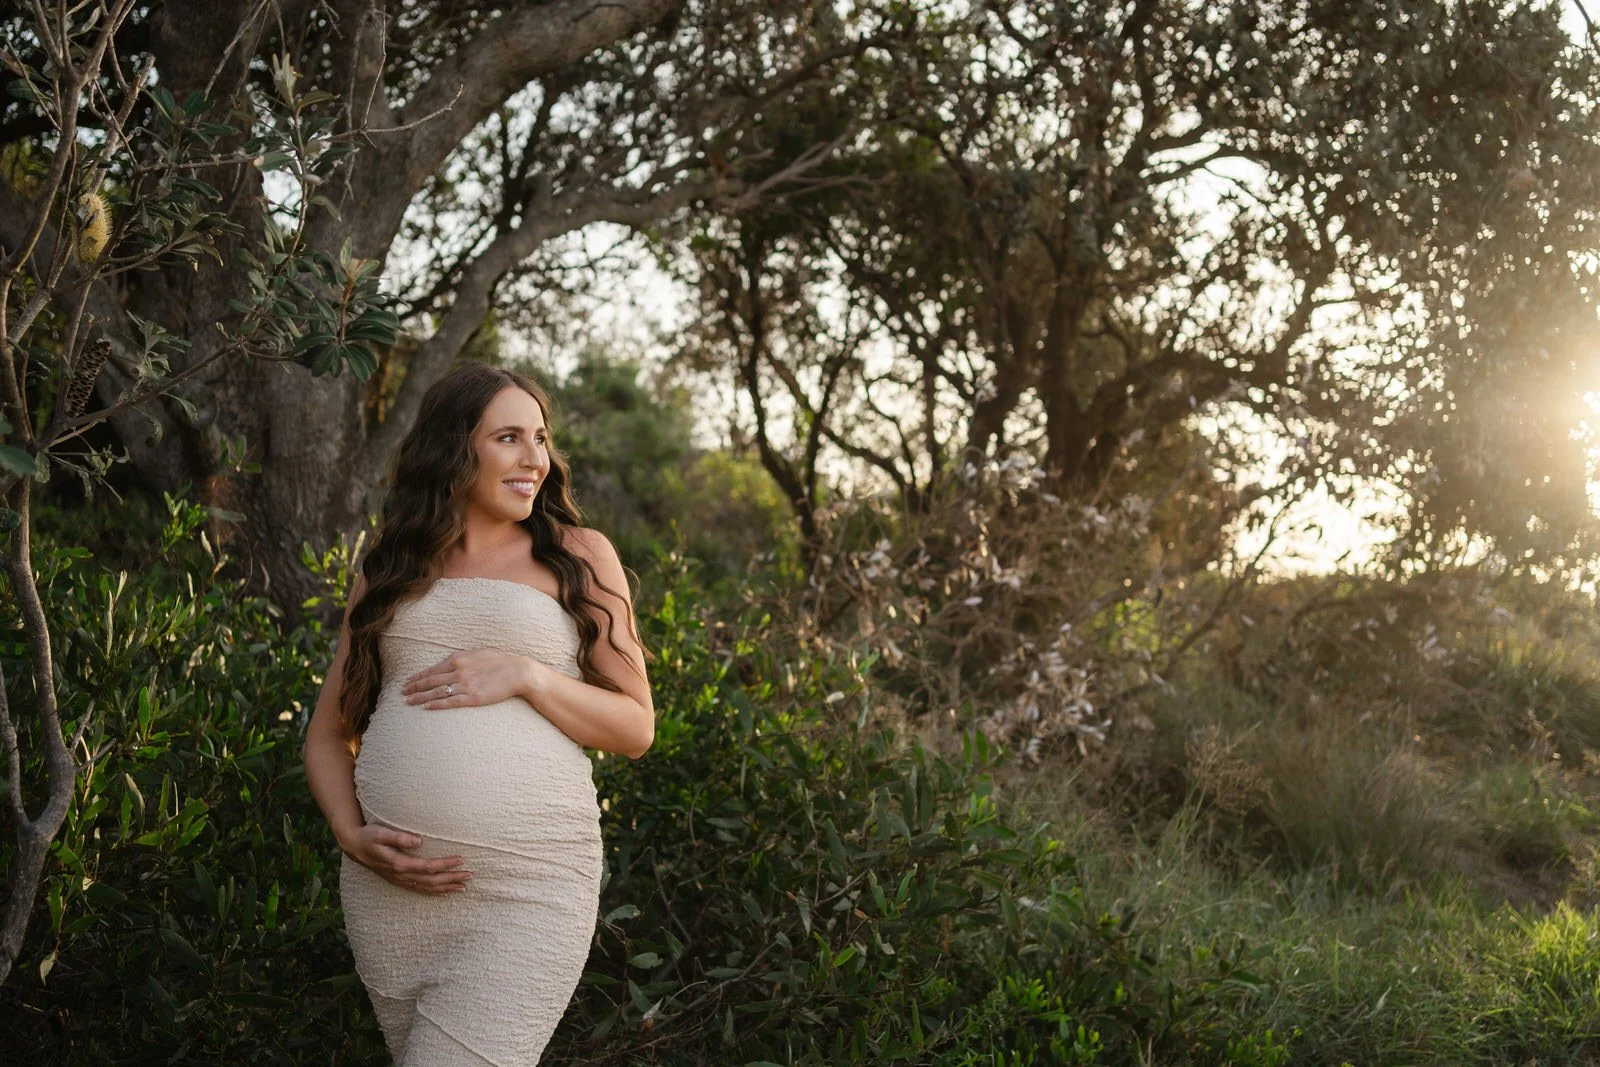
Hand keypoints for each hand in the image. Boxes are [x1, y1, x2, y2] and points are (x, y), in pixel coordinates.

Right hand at [339, 823, 470, 895]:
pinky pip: (419, 890)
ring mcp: (399, 880)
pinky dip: (433, 893)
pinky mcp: (398, 880)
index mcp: (399, 863)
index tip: (461, 859)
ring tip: (463, 887)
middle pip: (431, 880)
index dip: (445, 864)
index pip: (428, 866)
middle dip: (451, 878)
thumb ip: (399, 837)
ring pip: (426, 888)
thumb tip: (419, 841)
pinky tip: (445, 893)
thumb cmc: (369, 836)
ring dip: (446, 887)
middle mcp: (401, 875)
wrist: (354, 846)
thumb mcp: (381, 833)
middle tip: (470, 875)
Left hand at [402, 649, 531, 709]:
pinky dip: (436, 704)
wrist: (518, 672)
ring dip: (420, 697)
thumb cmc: (500, 662)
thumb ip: (462, 658)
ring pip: (436, 692)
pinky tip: (426, 707)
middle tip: (402, 692)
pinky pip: (450, 702)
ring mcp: (465, 685)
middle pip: (430, 681)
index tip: (407, 682)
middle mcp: (459, 671)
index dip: (417, 677)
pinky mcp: (473, 698)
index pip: (432, 670)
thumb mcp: (478, 654)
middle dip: (414, 687)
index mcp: (458, 659)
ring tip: (408, 701)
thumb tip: (450, 661)